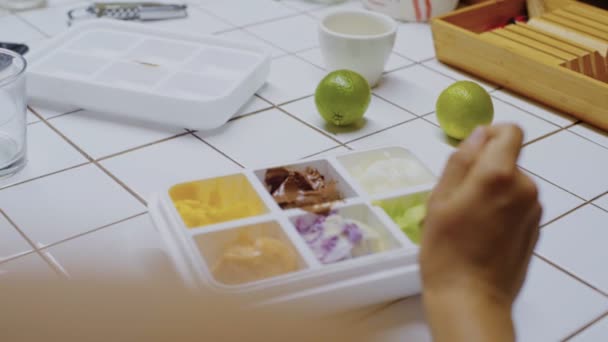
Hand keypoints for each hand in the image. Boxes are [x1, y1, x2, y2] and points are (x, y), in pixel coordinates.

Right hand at [420, 124, 541, 341]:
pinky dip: (501, 209)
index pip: (510, 132)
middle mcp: (525, 187)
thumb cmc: (445, 248)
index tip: (470, 154)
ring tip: (467, 220)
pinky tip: (482, 233)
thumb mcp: (439, 199)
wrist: (471, 297)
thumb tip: (478, 134)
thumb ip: (460, 161)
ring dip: (492, 191)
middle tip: (456, 199)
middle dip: (484, 170)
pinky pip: (517, 204)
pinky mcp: (536, 228)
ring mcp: (534, 210)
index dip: (490, 135)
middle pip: (508, 161)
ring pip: (511, 184)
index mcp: (498, 175)